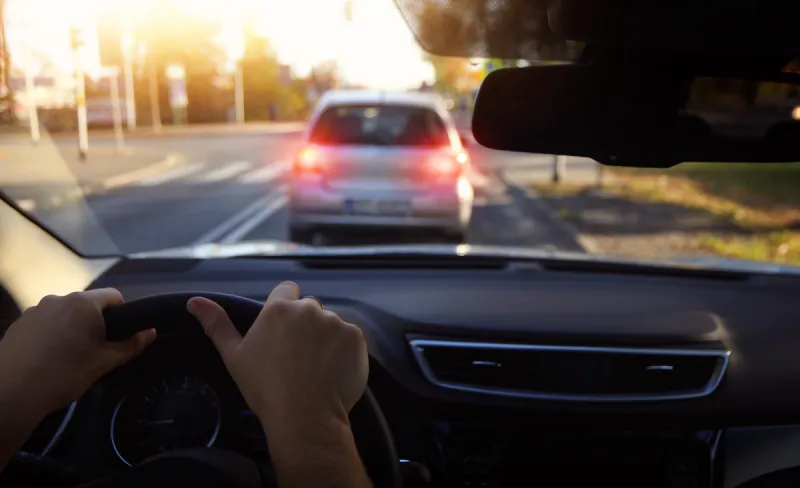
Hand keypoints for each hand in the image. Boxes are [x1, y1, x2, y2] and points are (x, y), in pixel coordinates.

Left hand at [0, 289, 155, 416]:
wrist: (11, 392)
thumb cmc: (65, 374)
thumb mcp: (104, 363)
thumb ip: (131, 345)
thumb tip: (151, 332)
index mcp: (84, 304)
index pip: (114, 296)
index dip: (122, 315)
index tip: (117, 337)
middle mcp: (59, 299)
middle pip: (87, 305)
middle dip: (94, 323)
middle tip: (95, 351)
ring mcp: (35, 309)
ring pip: (64, 314)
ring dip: (71, 328)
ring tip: (67, 357)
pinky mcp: (19, 323)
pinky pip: (45, 322)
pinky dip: (51, 334)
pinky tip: (46, 358)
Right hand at [186, 282, 367, 426]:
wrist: (304, 418)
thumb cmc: (265, 389)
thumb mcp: (234, 357)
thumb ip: (217, 325)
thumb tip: (193, 301)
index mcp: (279, 309)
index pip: (287, 290)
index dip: (285, 308)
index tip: (283, 332)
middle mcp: (309, 308)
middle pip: (309, 307)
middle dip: (305, 325)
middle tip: (298, 355)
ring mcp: (335, 322)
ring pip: (330, 322)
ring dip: (325, 337)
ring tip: (316, 366)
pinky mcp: (355, 337)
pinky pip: (350, 337)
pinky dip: (344, 350)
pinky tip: (333, 370)